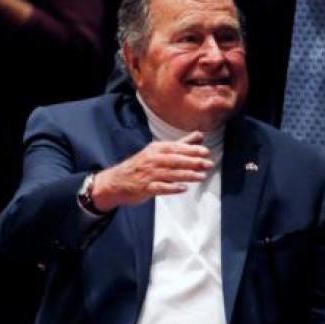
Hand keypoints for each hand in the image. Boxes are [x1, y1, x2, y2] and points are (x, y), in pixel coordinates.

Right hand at [91, 132, 212, 210]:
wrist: (116, 181)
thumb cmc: (141, 165)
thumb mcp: (159, 151)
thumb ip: (181, 143)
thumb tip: (200, 135)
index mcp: (156, 149)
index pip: (176, 147)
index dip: (191, 149)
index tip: (205, 152)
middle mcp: (152, 160)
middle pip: (175, 160)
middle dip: (193, 162)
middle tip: (208, 164)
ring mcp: (148, 174)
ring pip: (170, 174)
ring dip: (187, 175)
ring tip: (201, 176)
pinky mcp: (145, 188)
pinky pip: (160, 188)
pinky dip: (172, 188)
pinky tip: (183, 188)